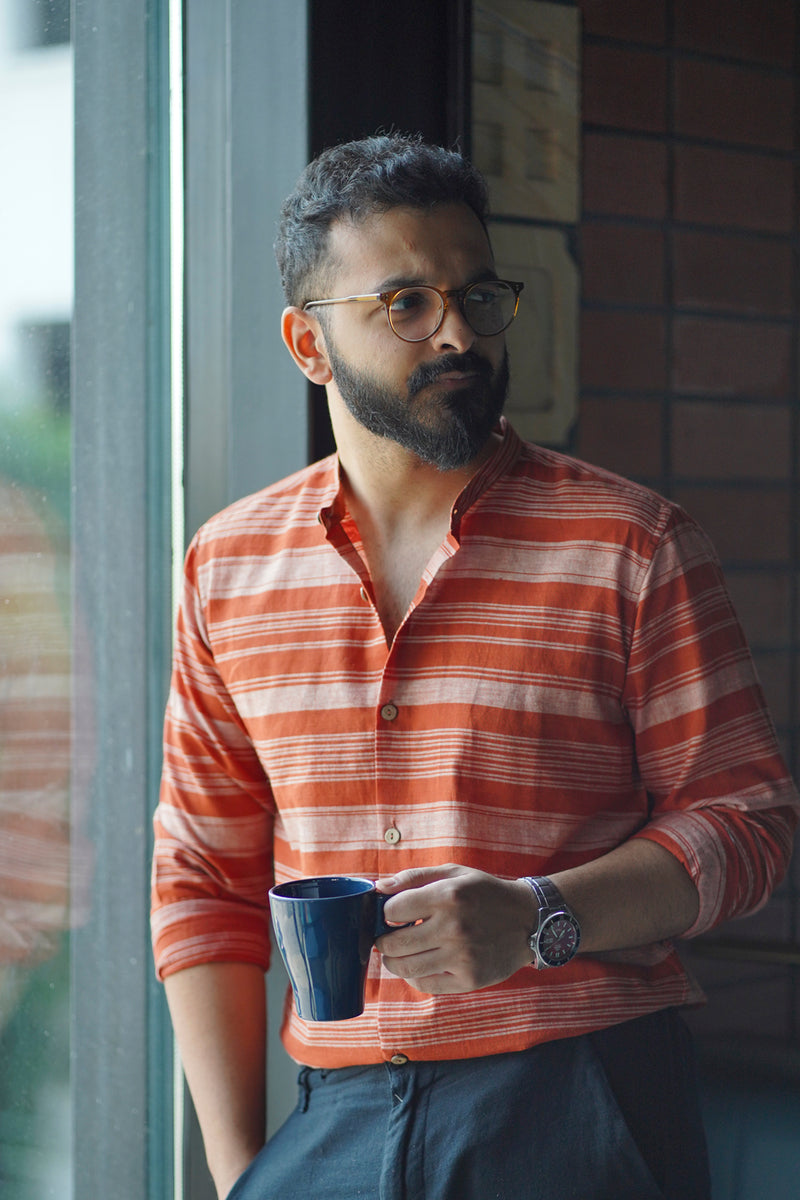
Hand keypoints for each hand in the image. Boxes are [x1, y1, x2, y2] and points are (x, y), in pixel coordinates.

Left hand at [375, 864, 534, 993]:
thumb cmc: (485, 893)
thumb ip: (414, 877)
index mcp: (447, 896)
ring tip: (400, 952)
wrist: (528, 920)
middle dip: (383, 941)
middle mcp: (453, 928)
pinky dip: (416, 976)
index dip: (385, 912)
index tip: (390, 914)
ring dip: (394, 962)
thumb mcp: (454, 873)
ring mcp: (462, 957)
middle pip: (393, 944)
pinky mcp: (469, 979)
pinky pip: (425, 984)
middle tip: (387, 937)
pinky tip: (423, 963)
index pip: (392, 910)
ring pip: (405, 969)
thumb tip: (378, 887)